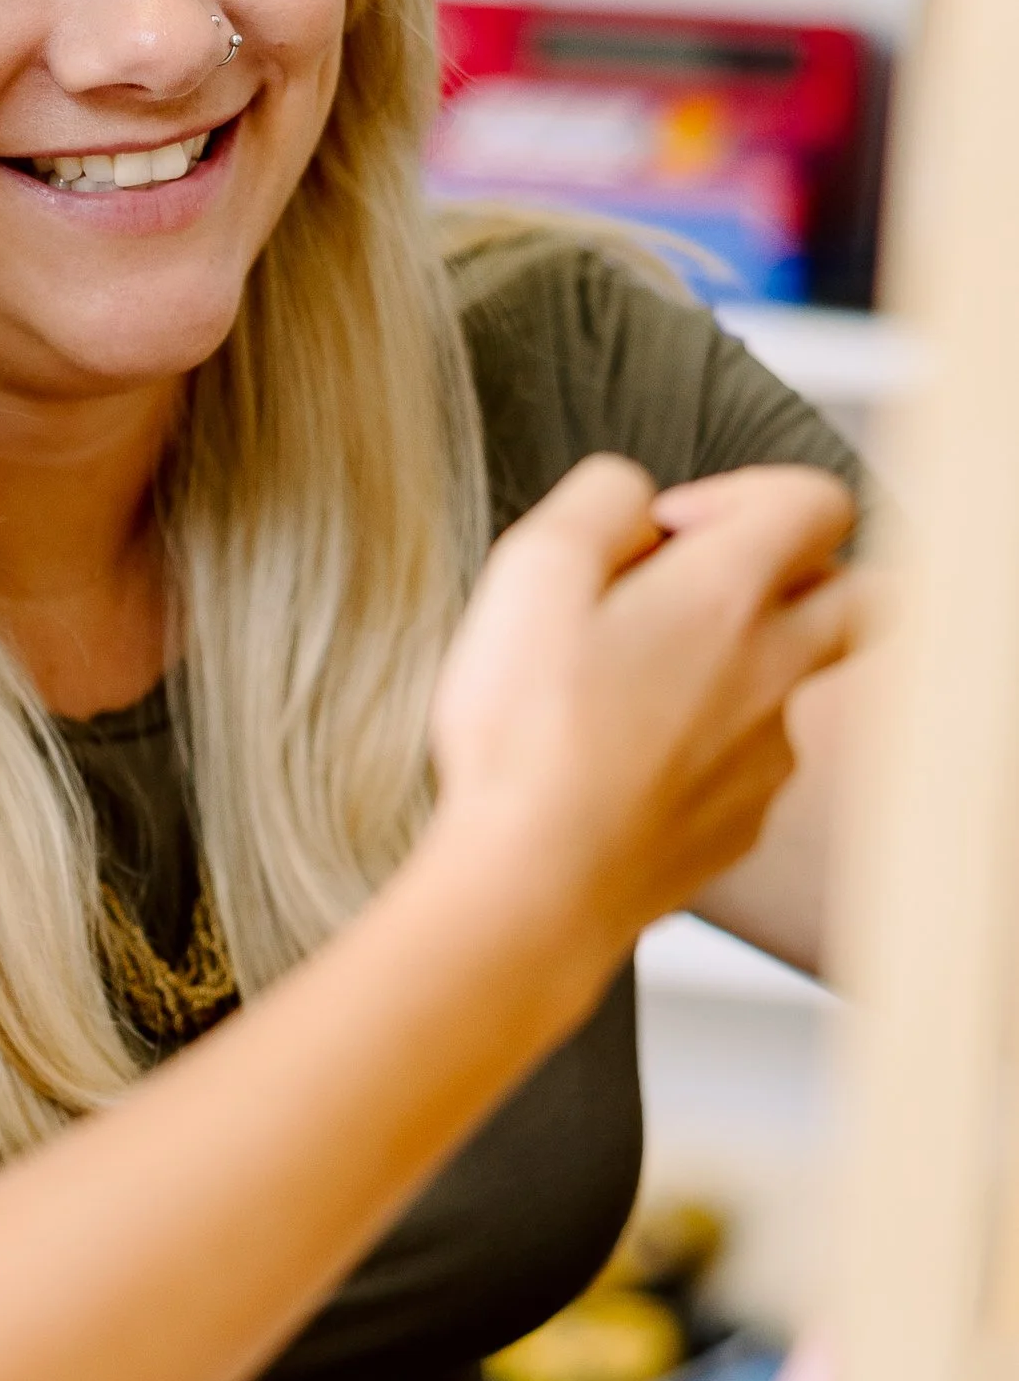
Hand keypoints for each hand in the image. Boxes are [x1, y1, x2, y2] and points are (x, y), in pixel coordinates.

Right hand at [426, 455, 856, 972]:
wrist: (534, 887)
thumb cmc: (528, 734)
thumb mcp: (532, 568)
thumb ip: (600, 500)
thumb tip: (634, 502)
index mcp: (729, 594)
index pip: (817, 501)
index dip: (743, 493)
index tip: (666, 531)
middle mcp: (774, 670)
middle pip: (854, 595)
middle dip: (787, 576)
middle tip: (692, 594)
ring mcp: (767, 756)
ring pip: (795, 684)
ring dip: (736, 666)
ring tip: (629, 689)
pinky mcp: (741, 824)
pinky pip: (749, 764)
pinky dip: (704, 748)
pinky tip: (624, 764)